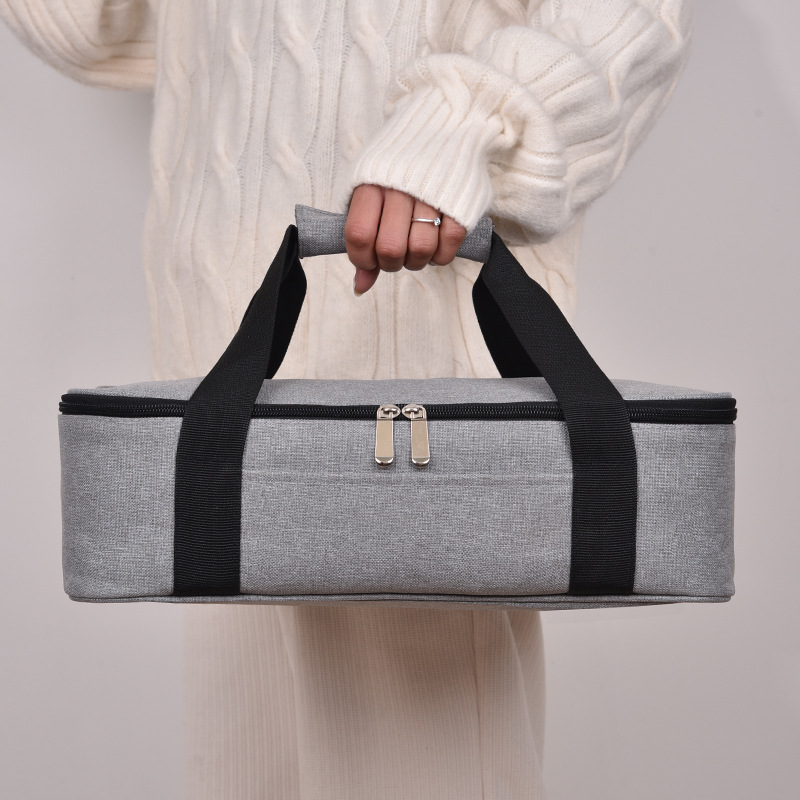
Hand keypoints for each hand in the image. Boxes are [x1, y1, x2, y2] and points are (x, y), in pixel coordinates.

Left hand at [345, 184, 466, 295]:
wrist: (440, 132)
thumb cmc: (395, 173)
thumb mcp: (369, 197)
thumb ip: (364, 242)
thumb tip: (360, 286)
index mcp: (370, 184)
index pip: (359, 235)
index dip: (362, 259)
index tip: (369, 260)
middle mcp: (399, 187)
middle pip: (390, 248)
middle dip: (390, 264)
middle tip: (395, 254)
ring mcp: (431, 194)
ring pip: (420, 249)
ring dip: (416, 261)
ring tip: (415, 248)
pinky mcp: (459, 202)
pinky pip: (448, 245)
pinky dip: (441, 255)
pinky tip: (435, 244)